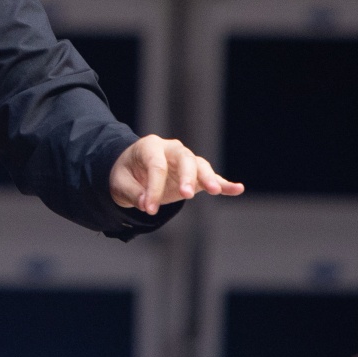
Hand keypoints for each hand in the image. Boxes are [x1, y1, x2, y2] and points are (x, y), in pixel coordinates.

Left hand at [109, 135, 242, 213]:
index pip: (156, 166)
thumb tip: (147, 204)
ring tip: (215, 191)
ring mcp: (185, 161)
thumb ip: (134, 193)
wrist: (131, 171)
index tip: (148, 209)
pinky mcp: (194, 176)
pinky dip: (225, 183)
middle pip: (185, 158)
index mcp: (150, 147)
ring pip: (200, 165)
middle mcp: (171, 150)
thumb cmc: (124, 174)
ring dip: (208, 178)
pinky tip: (238, 189)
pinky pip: (212, 178)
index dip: (153, 188)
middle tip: (186, 195)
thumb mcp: (119, 184)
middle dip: (187, 176)